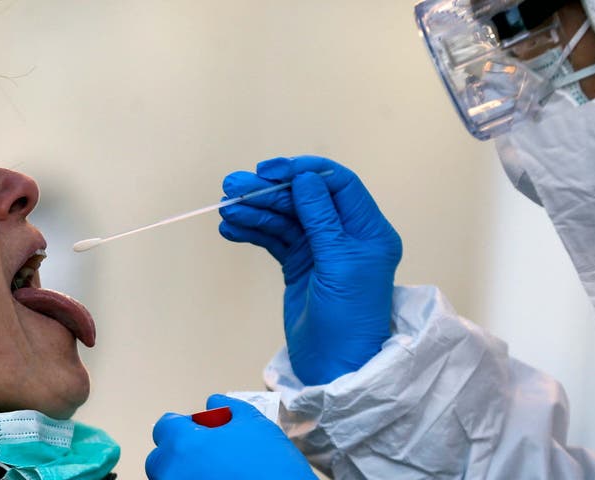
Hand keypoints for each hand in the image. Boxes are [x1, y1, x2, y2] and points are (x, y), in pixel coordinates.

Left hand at [145, 395, 315, 479]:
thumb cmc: (271, 466)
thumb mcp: (254, 424)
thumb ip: (229, 408)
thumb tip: (214, 403)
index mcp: (185, 444)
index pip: (165, 426)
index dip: (184, 424)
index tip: (198, 429)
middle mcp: (173, 473)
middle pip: (160, 458)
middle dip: (179, 452)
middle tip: (208, 452)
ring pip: (169, 478)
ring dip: (185, 471)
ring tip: (216, 470)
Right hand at [219, 156, 401, 384]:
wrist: (335, 368)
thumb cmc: (349, 320)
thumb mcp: (339, 264)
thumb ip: (322, 218)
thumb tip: (306, 177)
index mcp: (367, 230)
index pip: (338, 185)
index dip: (304, 172)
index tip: (271, 171)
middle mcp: (345, 235)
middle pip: (305, 199)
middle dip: (270, 192)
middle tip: (233, 188)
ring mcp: (320, 249)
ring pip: (286, 218)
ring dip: (256, 211)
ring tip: (227, 210)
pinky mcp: (299, 265)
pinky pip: (275, 239)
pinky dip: (254, 231)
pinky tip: (232, 229)